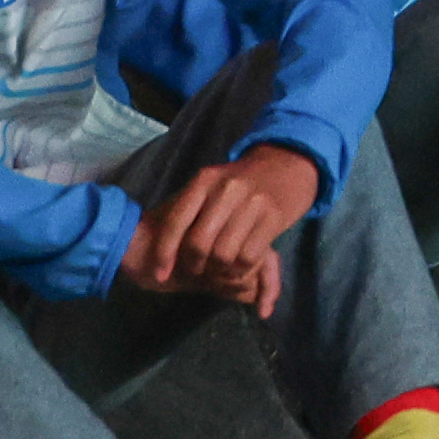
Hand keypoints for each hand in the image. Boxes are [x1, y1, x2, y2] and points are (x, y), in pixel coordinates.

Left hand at [126, 145, 319, 310]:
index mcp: (204, 180)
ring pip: (224, 254)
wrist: (288, 164)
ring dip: (220, 271)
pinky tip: (240, 266)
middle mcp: (226, 188)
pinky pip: (249, 256)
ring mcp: (252, 202)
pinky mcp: (273, 216)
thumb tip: (150, 243)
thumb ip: (188, 209)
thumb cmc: (242, 182)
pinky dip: (241, 269)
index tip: (161, 274)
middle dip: (195, 266)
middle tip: (199, 271)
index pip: (175, 223)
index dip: (164, 253)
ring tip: (220, 270)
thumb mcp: (212, 185)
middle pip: (199, 244)